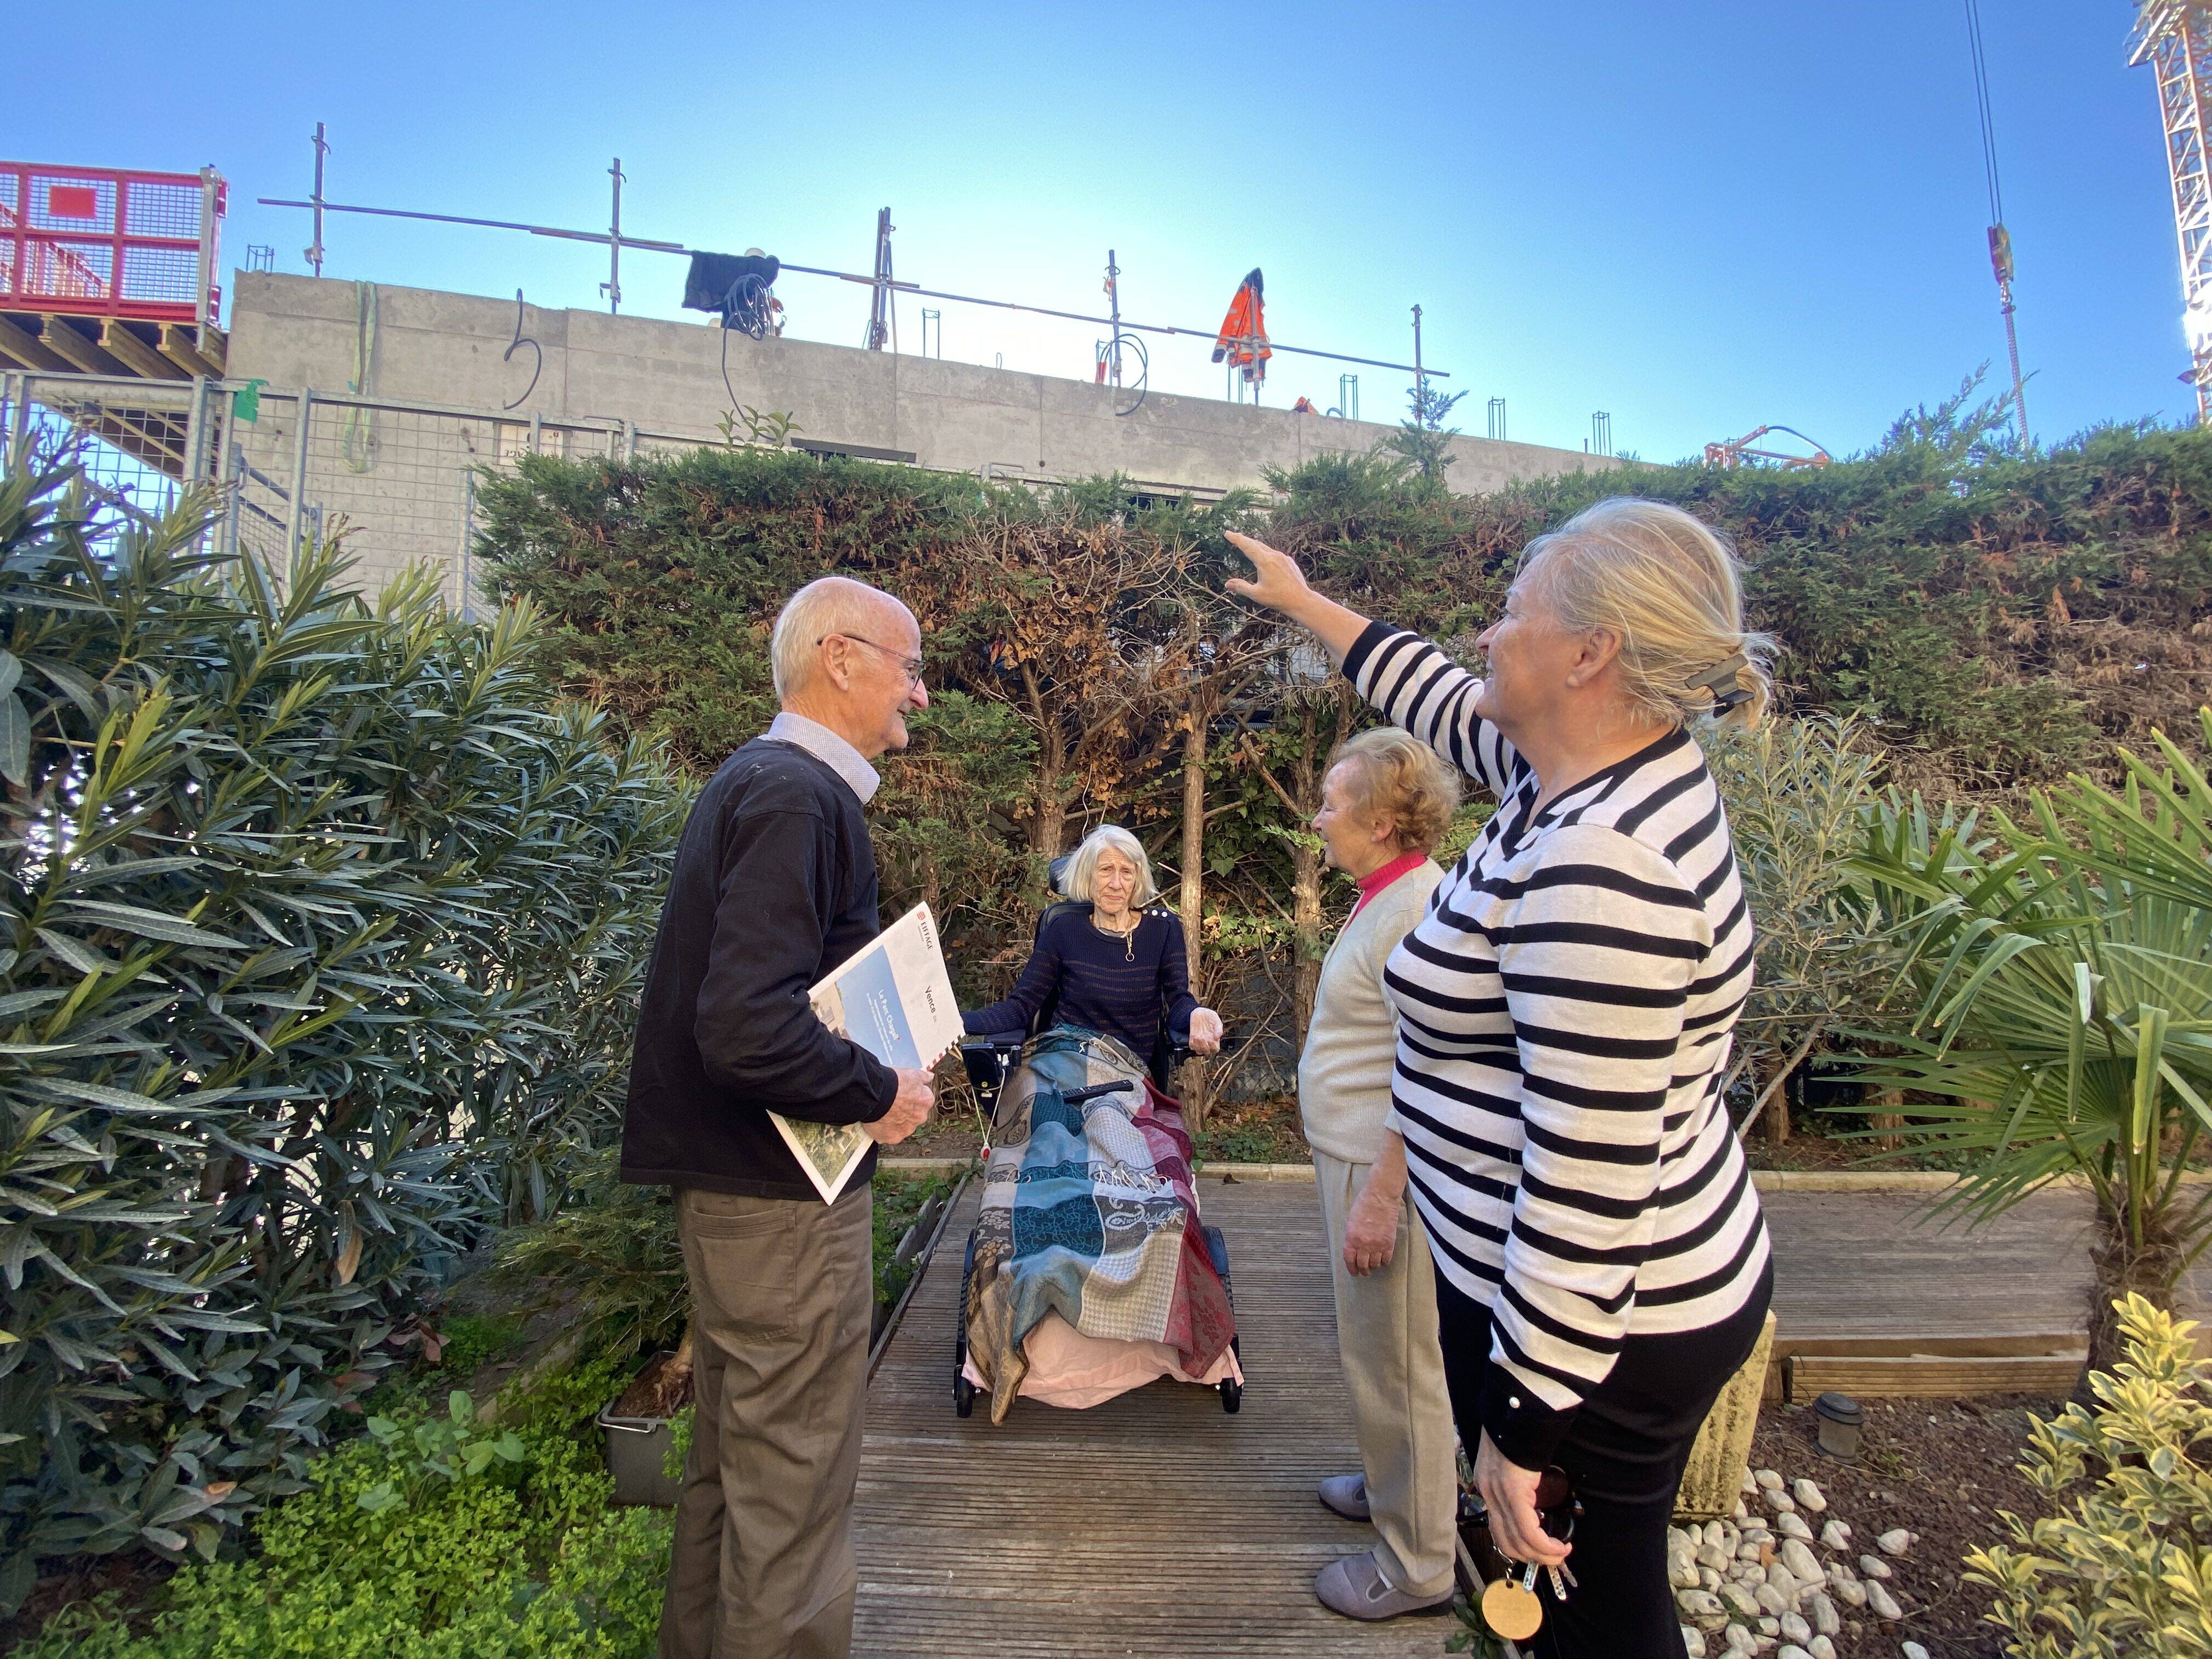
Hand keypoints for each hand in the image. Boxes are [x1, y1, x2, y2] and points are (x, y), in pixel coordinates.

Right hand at [864, 1067, 933, 1144]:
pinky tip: (877, 1122)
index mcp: (926, 1101)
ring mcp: (906, 1129)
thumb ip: (923, 1077)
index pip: (923, 1100)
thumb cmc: (892, 1083)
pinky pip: (889, 1135)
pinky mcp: (893, 1138)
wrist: (875, 1095)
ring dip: (895, 1122)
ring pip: (902, 1127)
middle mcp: (919, 1118)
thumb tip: (930, 1077)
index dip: (912, 1097)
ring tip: (883, 1113)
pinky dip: (884, 1131)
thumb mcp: (911, 1073)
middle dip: (905, 1112)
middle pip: (914, 1116)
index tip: (903, 1095)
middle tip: (892, 1104)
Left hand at [1186, 1007, 1222, 1054]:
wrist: (1199, 1012)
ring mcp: (1200, 1041)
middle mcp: (1207, 1042)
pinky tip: (1194, 1036)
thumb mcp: (1216, 1020)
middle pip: (1207, 1052)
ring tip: (1199, 1037)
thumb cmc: (1210, 1016)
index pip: (1215, 1049)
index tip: (1211, 1040)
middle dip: (1205, 1047)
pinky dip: (1192, 1044)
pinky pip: (1192, 1046)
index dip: (1213, 1047)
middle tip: (1204, 1038)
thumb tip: (1217, 1037)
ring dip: (1198, 1046)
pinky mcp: (1193, 1039)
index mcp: (1215, 1039)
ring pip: (1199, 1051)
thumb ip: (1218, 1029)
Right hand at [1223, 532, 1315, 615]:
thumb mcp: (1256, 594)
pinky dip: (1265, 553)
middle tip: (1233, 537)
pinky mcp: (1289, 562)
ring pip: (1265, 548)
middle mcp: (1274, 555)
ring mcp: (1283, 557)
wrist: (1301, 600)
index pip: (1247, 546)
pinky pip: (1274, 554)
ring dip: (1254, 545)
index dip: (1236, 539)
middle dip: (1243, 539)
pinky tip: (1264, 558)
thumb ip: (1241, 587)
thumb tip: (1227, 584)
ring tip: (1247, 545)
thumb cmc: (1278, 598)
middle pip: (1255, 543)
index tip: (1227, 533)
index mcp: (1264, 561)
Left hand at [1341, 1179, 1399, 1275]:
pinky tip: (1383, 1259)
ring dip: (1373, 1266)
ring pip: (1375, 1264)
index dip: (1351, 1268)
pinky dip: (1384, 1261)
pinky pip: (1386, 1259)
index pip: (1350, 1260)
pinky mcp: (1389, 1243)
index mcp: (1351, 1238)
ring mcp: (1377, 1244)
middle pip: (1363, 1265)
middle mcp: (1364, 1244)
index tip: (1353, 1272)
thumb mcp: (1351, 1221)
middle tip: (1364, 1272)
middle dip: (1363, 1270)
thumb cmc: (1363, 1205)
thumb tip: (1353, 1248)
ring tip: (1373, 1265)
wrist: (1380, 1197)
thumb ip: (1351, 1236)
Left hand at [1475, 1431, 1569, 1569]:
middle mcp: (1488, 1494)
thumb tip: (1536, 1508)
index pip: (1498, 1531)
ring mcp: (1498, 1494)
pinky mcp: (1513, 1492)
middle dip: (1533, 1558)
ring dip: (1543, 1555)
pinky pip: (1528, 1531)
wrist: (1516, 1410)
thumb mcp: (1510, 1463)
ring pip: (1518, 1542)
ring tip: (1561, 1552)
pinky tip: (1560, 1545)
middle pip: (1507, 1543)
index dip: (1520, 1548)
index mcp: (1487, 1487)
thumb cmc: (1517, 1433)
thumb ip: (1517, 1485)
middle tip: (1555, 1556)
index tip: (1540, 1551)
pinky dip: (1545, 1545)